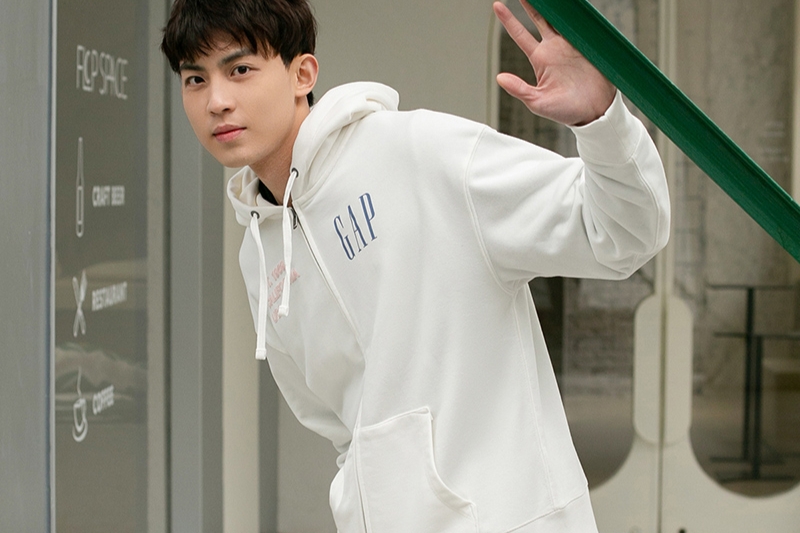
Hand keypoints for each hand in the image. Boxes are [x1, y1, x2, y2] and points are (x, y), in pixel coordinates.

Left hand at [493, 0, 615, 125]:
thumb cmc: (566, 111)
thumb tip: (499, 78)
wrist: (595, 113)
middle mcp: (554, 49)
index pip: (521, 35)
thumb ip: (519, 89)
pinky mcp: (588, 45)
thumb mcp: (538, 103)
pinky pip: (580, 25)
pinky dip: (575, 14)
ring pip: (559, 18)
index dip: (509, 20)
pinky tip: (570, 5)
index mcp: (540, 59)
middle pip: (540, 19)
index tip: (498, 6)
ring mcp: (571, 45)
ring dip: (553, 5)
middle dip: (531, 4)